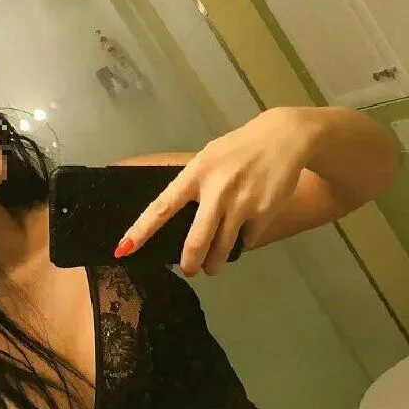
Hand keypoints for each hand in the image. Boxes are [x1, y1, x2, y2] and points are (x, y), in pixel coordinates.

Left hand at [115, 108, 318, 276]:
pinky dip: (243, 240)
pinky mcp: (263, 213)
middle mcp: (216, 190)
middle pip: (196, 241)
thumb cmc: (238, 150)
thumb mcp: (208, 158)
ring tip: (212, 267)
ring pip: (222, 248)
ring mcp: (241, 203)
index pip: (162, 207)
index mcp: (195, 174)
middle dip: (190, 263)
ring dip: (214, 263)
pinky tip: (246, 228)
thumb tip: (174, 217)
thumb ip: (193, 185)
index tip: (124, 249)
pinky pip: (247, 239)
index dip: (141, 230)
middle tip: (189, 270)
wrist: (284, 138)